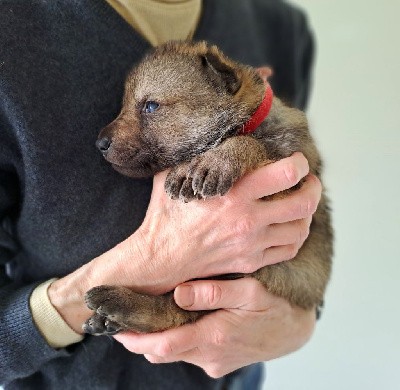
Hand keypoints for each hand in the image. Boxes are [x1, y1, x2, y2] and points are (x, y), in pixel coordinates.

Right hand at [48, 152, 319, 332]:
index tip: (297, 161)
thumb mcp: (175, 176)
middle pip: (303, 203)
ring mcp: (251, 245)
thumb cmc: (164, 216)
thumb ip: (196, 155)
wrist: (158, 261)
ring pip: (301, 229)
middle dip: (314, 188)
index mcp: (232, 193)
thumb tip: (211, 136)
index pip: (286, 174)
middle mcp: (247, 220)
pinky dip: (296, 236)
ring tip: (301, 204)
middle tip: (309, 182)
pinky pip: (288, 250)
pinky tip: (288, 227)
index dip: (300, 164)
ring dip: (308, 213)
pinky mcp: (250, 262)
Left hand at [114, 277, 315, 377]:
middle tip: (125, 322)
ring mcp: (214, 362)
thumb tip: (178, 294)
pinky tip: (179, 322)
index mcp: (215, 336)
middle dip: (141, 340)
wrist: (294, 330)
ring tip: (148, 318)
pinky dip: (177, 341)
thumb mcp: (249, 292)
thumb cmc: (273, 306)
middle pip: (163, 352)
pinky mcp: (219, 363)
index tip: (117, 329)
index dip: (137, 339)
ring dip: (159, 339)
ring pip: (176, 353)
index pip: (164, 345)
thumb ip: (214, 292)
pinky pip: (189, 354)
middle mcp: (210, 355)